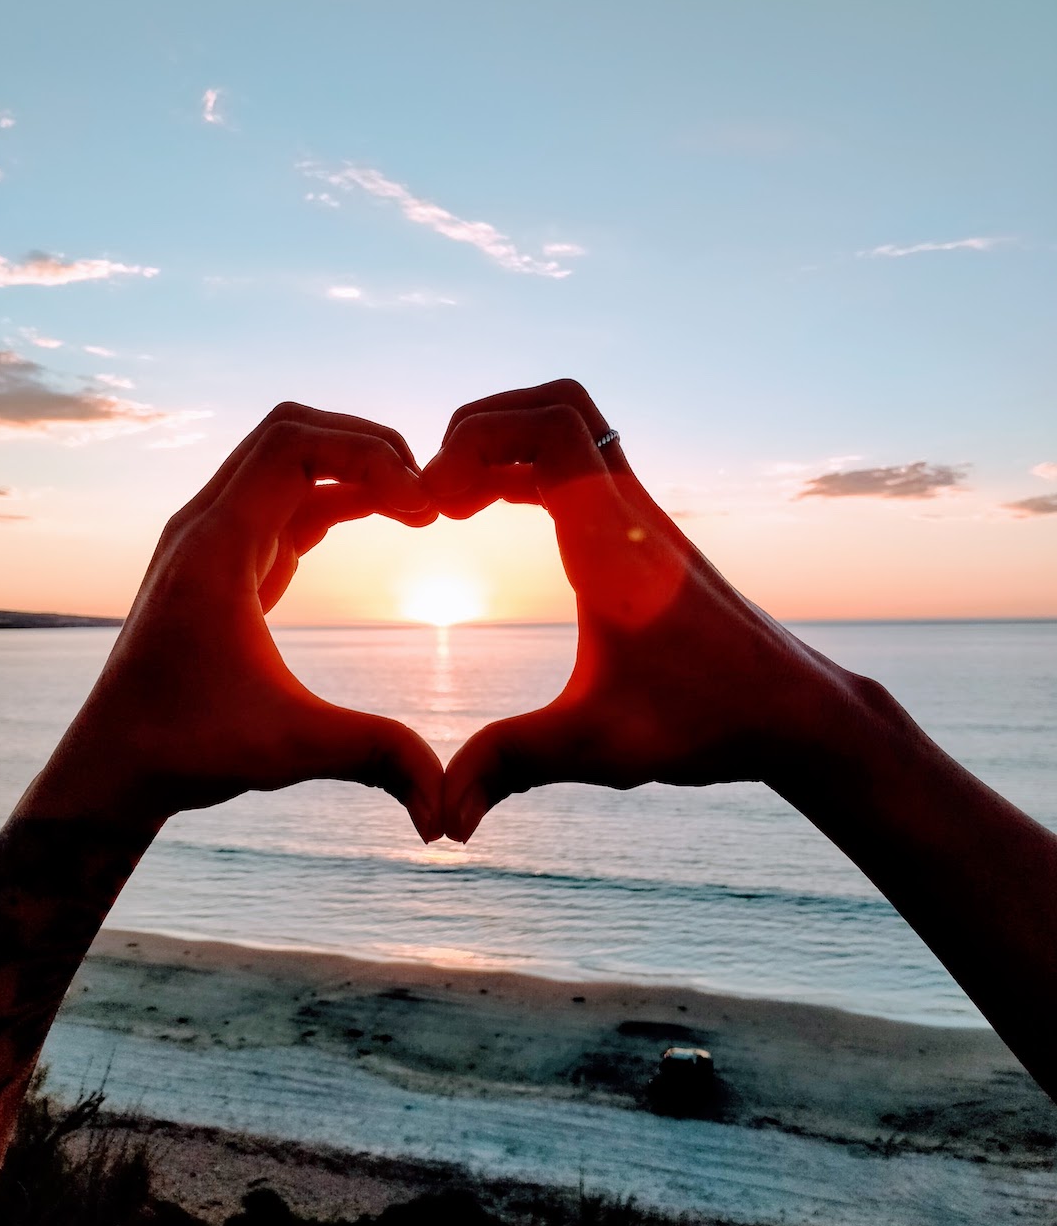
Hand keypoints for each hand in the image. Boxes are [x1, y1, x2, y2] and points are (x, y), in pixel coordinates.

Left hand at [53, 403, 444, 839]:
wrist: (112, 767)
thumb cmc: (186, 749)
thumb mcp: (290, 747)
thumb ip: (375, 756)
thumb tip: (447, 805)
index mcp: (216, 546)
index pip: (294, 445)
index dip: (368, 456)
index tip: (423, 508)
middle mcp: (206, 526)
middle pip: (290, 433)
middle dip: (366, 447)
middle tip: (428, 493)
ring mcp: (211, 540)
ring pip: (287, 463)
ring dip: (353, 470)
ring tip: (417, 509)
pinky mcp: (223, 563)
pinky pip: (283, 500)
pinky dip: (335, 498)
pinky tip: (381, 521)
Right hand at [425, 380, 851, 840]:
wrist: (794, 712)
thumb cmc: (706, 722)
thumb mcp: (597, 746)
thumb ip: (510, 767)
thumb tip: (443, 822)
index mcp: (614, 543)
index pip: (551, 430)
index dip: (476, 441)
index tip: (432, 503)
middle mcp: (632, 512)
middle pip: (560, 403)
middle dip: (484, 426)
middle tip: (437, 489)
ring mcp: (645, 517)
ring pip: (576, 428)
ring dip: (508, 443)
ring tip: (456, 500)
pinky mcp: (649, 534)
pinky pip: (583, 465)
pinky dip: (531, 469)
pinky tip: (497, 514)